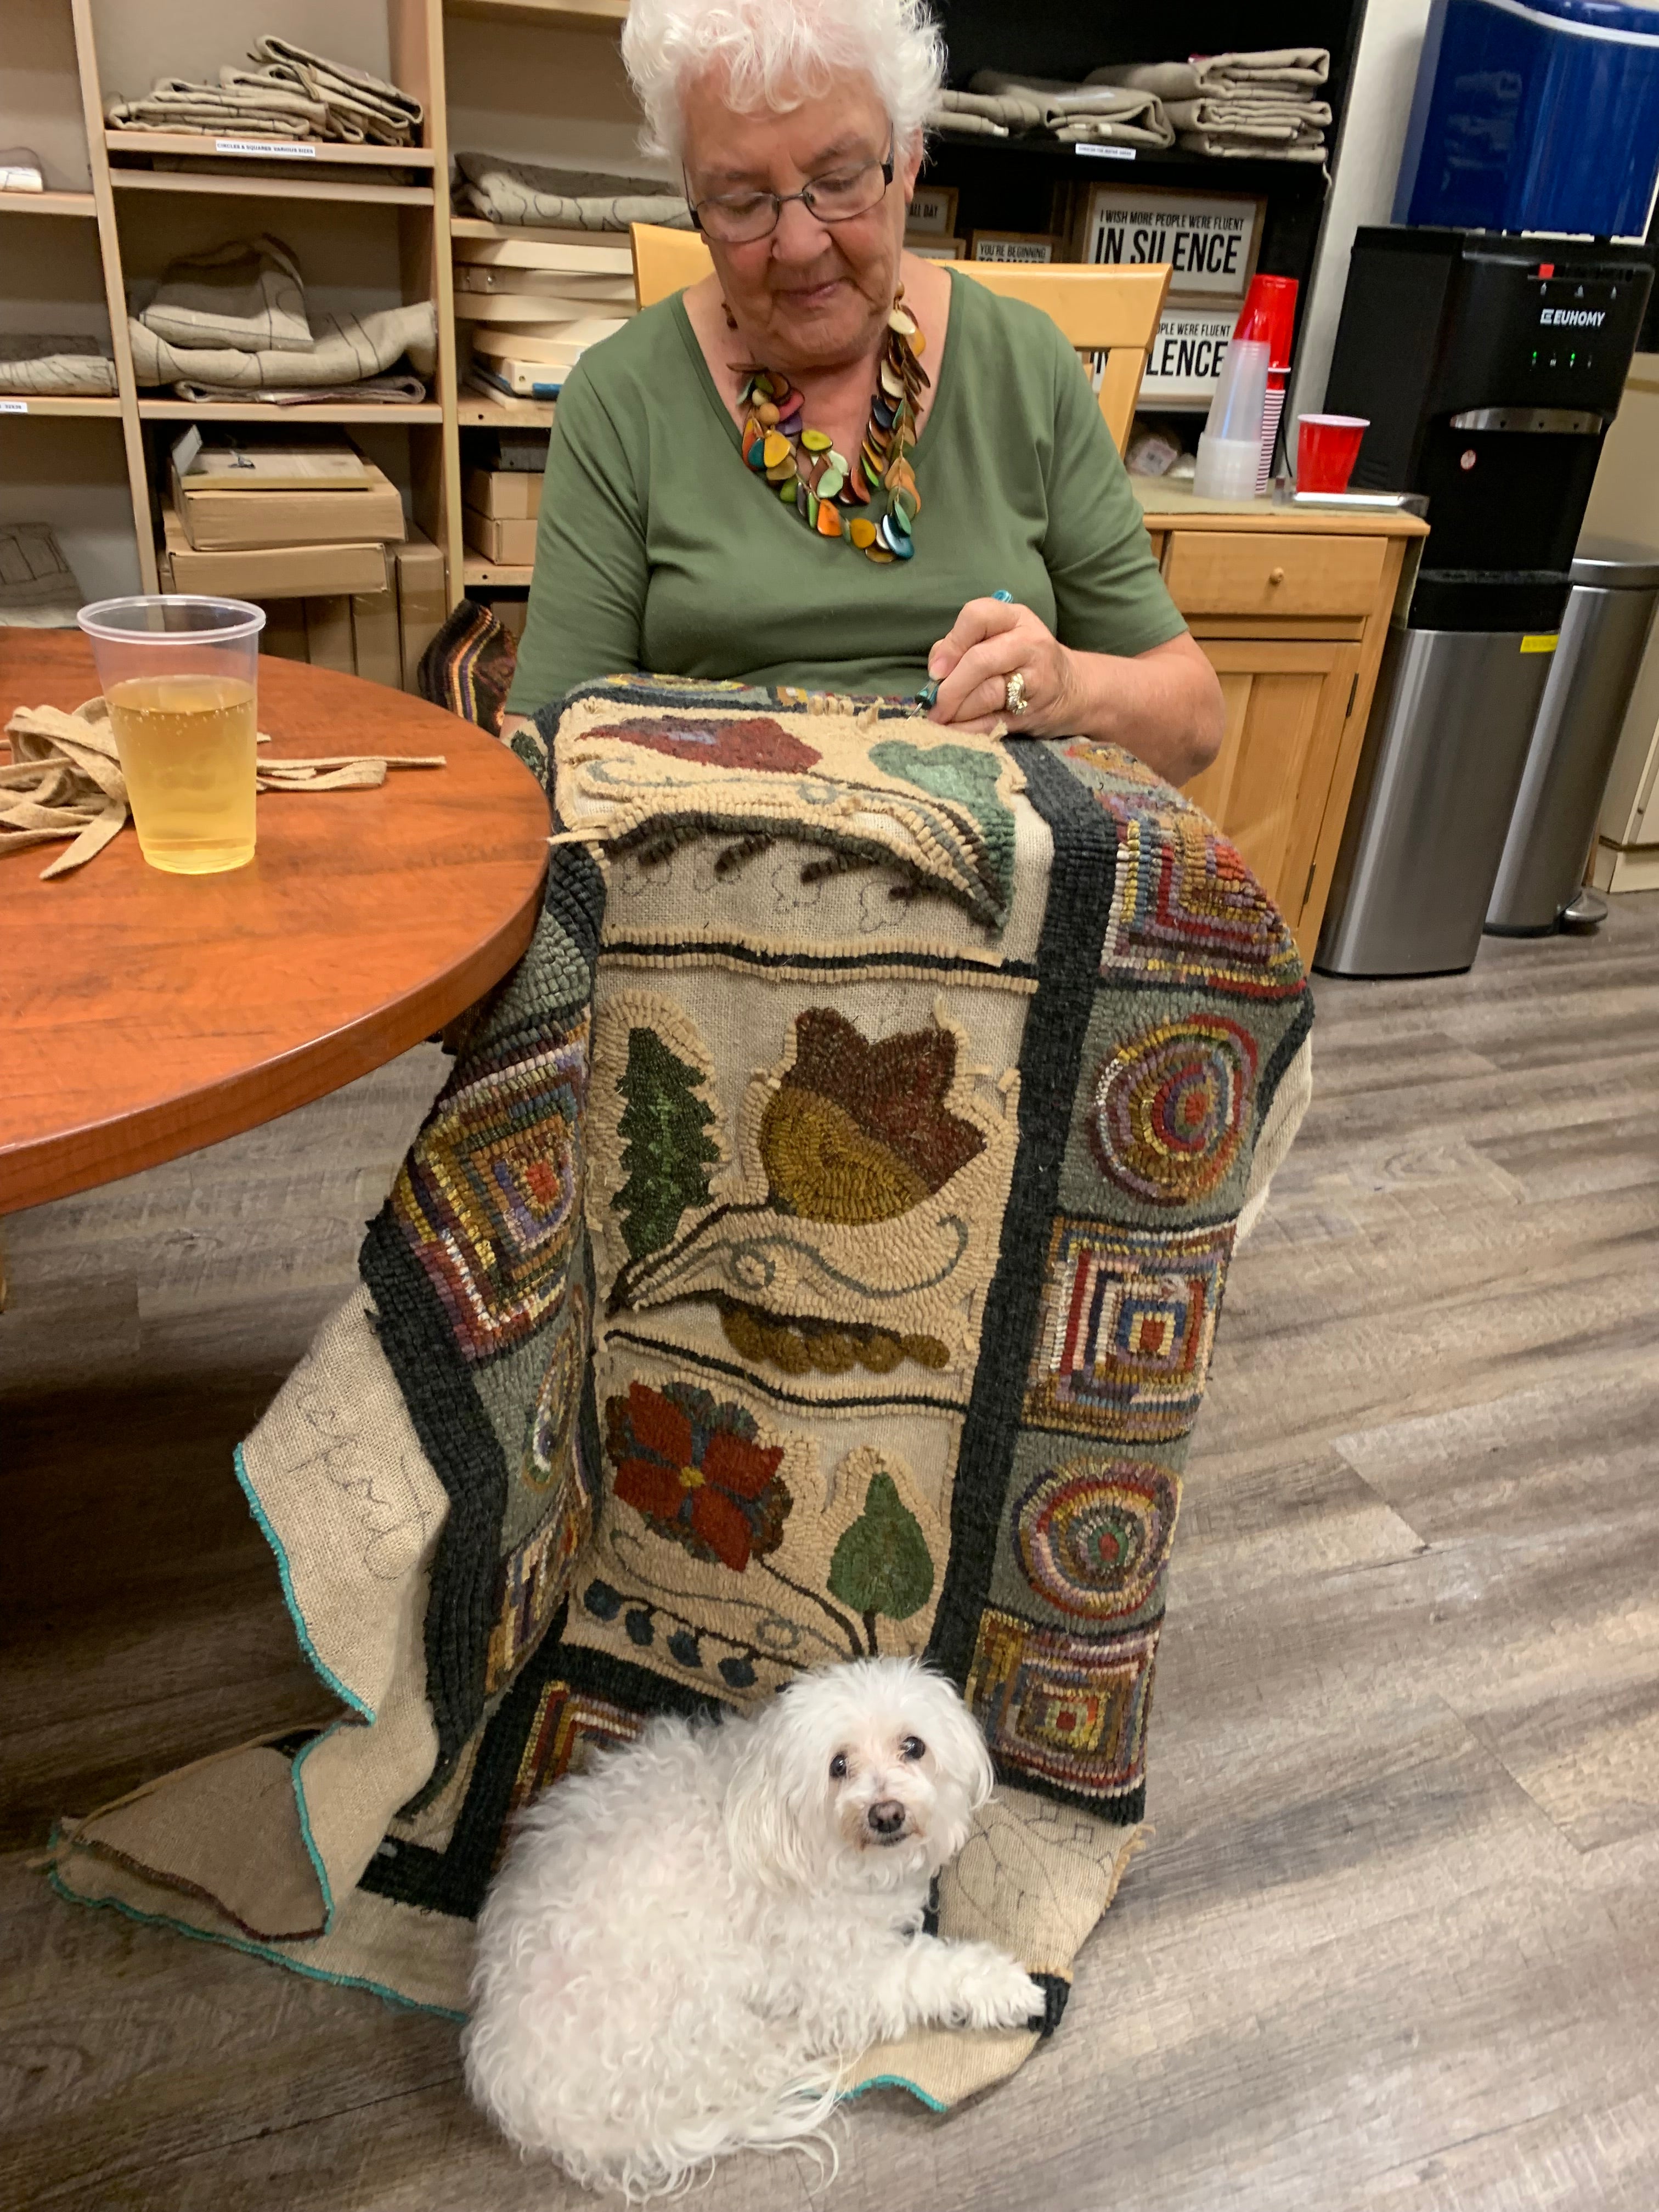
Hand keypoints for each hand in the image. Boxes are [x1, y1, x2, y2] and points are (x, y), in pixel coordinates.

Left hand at [926, 596, 1080, 736]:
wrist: (1074, 690)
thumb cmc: (1022, 661)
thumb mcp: (999, 638)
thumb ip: (963, 645)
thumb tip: (935, 673)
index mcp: (1015, 618)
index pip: (977, 616)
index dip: (951, 644)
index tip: (936, 670)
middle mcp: (1029, 643)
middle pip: (980, 661)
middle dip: (950, 687)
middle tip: (934, 704)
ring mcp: (1036, 678)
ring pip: (987, 694)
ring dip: (957, 711)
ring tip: (941, 718)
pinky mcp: (1034, 711)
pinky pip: (993, 722)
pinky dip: (967, 730)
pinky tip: (953, 731)